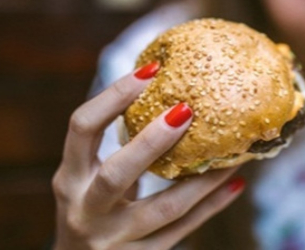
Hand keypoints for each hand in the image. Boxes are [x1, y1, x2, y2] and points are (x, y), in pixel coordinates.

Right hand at [52, 62, 243, 249]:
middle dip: (152, 141)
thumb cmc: (92, 210)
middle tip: (186, 109)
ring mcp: (112, 239)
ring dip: (202, 179)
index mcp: (70, 178)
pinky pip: (182, 230)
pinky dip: (211, 206)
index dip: (113, 96)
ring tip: (232, 154)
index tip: (149, 71)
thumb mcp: (89, 180)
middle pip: (118, 173)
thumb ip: (117, 149)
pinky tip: (235, 184)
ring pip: (164, 208)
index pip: (81, 128)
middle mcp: (85, 209)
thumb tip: (169, 96)